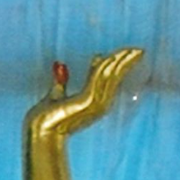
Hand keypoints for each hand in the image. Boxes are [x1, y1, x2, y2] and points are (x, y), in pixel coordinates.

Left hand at [24, 46, 143, 140]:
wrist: (41, 130)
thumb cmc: (47, 117)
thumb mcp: (55, 94)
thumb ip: (61, 83)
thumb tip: (61, 66)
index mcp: (94, 103)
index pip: (110, 80)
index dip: (119, 65)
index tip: (126, 53)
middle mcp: (99, 104)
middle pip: (115, 77)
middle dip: (126, 61)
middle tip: (139, 49)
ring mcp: (94, 103)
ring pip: (110, 76)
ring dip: (120, 61)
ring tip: (131, 50)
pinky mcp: (86, 101)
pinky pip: (97, 78)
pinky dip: (103, 66)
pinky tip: (109, 55)